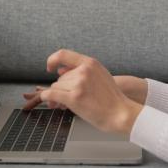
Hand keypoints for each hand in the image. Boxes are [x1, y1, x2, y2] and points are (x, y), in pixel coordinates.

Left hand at [22, 49, 143, 135]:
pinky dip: (46, 98)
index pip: (63, 54)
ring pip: (56, 87)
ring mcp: (79, 84)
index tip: (50, 68)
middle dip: (61, 89)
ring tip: (70, 104)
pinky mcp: (74, 98)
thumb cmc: (112, 98)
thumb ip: (82, 70)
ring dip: (58, 96)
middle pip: (60, 78)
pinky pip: (51, 95)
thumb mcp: (100, 75)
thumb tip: (60, 71)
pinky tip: (49, 101)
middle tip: (67, 98)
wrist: (121, 113)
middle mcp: (84, 71)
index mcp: (90, 63)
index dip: (52, 60)